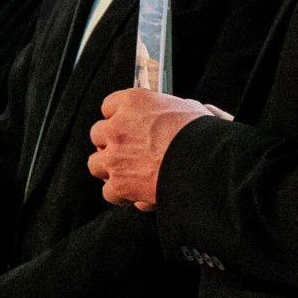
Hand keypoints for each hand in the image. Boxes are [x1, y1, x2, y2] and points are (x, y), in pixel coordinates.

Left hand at [87, 90, 220, 209]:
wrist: (202, 163)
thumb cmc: (200, 134)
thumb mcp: (190, 108)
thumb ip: (175, 109)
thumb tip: (181, 113)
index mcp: (133, 102)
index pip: (110, 105)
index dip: (118, 116)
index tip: (126, 122)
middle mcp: (117, 127)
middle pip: (98, 133)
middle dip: (110, 142)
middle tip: (125, 149)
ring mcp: (114, 157)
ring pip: (95, 163)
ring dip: (109, 168)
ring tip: (126, 173)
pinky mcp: (119, 184)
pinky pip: (109, 192)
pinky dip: (120, 195)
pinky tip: (134, 193)